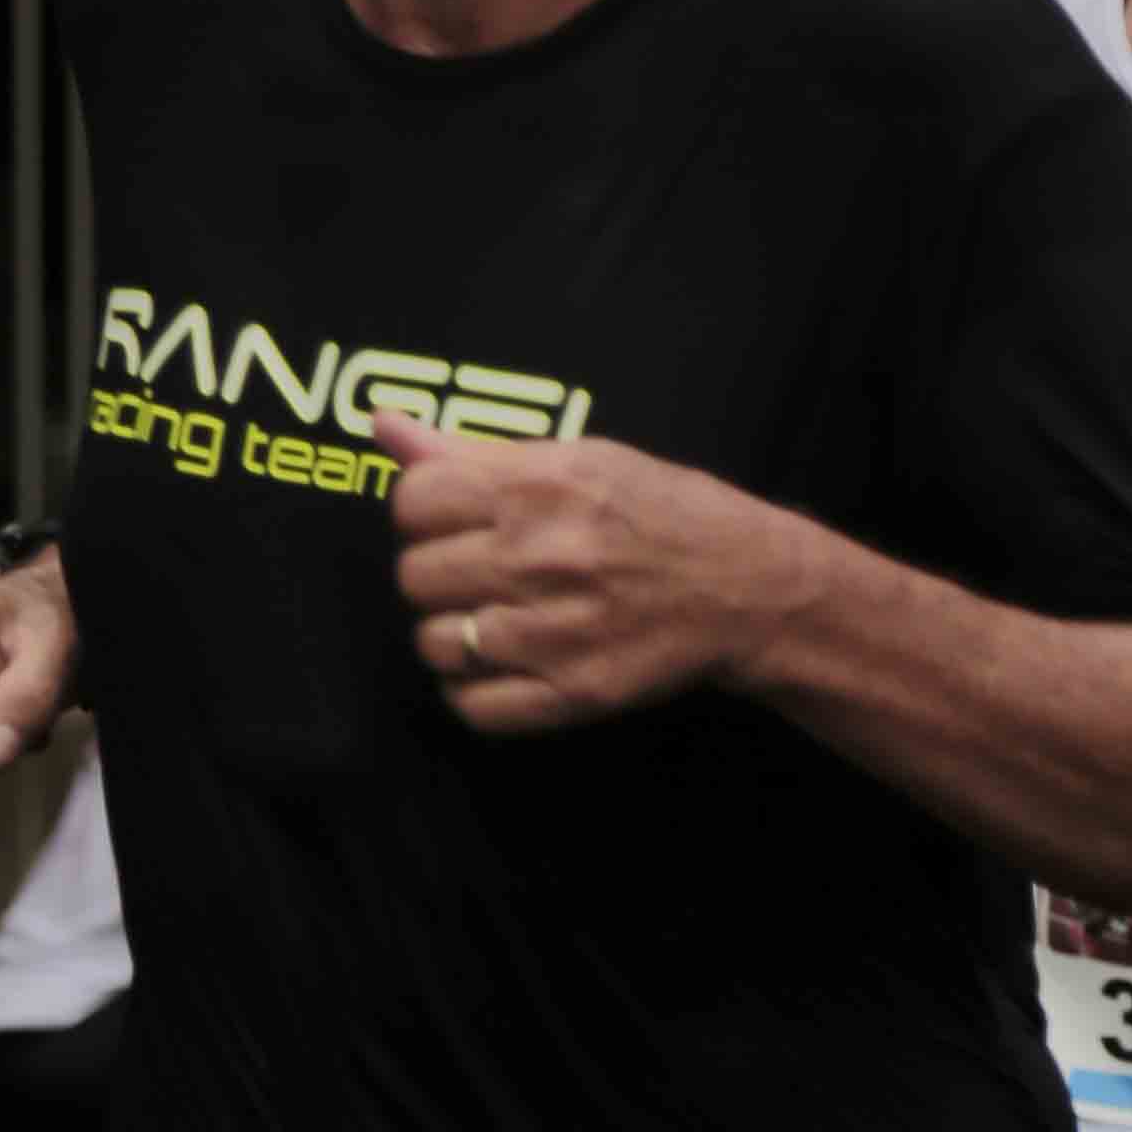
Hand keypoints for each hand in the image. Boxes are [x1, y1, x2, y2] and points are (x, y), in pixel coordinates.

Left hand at [385, 418, 803, 733]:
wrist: (746, 588)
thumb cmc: (661, 513)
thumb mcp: (579, 459)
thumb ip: (473, 451)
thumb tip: (384, 425)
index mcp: (539, 487)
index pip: (414, 501)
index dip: (425, 512)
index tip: (455, 520)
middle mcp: (540, 557)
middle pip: (415, 575)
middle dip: (437, 573)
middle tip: (478, 572)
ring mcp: (553, 631)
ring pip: (435, 643)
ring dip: (452, 634)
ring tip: (490, 620)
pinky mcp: (570, 692)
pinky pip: (471, 705)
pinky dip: (473, 689)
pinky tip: (501, 665)